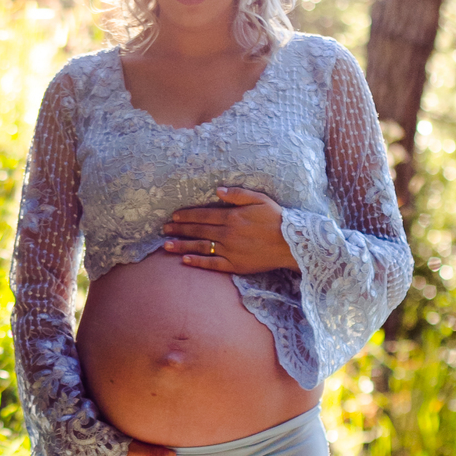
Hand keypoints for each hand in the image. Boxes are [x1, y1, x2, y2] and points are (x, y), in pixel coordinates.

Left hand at [161, 185, 295, 273]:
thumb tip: (217, 190)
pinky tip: (184, 261)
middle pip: (198, 231)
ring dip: (182, 246)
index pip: (203, 215)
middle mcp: (227, 233)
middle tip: (163, 230)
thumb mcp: (260, 199)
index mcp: (232, 216)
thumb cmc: (277, 219)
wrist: (292, 244)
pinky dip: (197, 262)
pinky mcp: (234, 265)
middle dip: (179, 230)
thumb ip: (237, 194)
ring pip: (200, 247)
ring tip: (166, 245)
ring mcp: (229, 250)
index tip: (173, 217)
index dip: (187, 216)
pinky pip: (212, 264)